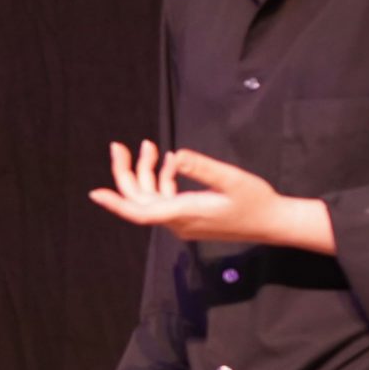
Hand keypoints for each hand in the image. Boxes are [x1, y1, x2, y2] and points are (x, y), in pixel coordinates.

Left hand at [87, 140, 330, 250]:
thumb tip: (177, 155)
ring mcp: (183, 222)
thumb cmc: (256, 201)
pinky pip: (166, 199)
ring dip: (146, 173)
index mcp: (183, 214)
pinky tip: (171, 162)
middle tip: (118, 145)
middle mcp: (178, 221)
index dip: (116, 202)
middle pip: (140, 200)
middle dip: (126, 172)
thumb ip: (203, 168)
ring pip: (152, 198)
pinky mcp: (190, 218)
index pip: (140, 211)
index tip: (95, 193)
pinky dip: (163, 180)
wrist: (273, 223)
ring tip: (147, 146)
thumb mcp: (232, 179)